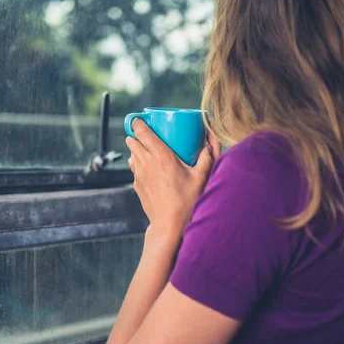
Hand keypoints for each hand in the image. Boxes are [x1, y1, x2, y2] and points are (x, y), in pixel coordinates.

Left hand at [126, 119, 220, 237]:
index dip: (138, 123)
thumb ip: (207, 157)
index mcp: (161, 157)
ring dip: (137, 149)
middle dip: (137, 135)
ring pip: (131, 154)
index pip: (142, 132)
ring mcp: (139, 175)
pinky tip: (149, 167)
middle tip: (147, 133)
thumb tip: (211, 142)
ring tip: (148, 150)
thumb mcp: (201, 177)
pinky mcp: (137, 186)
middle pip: (133, 141)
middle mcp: (147, 163)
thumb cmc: (186, 201)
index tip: (140, 119)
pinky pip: (134, 168)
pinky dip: (138, 163)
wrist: (170, 224)